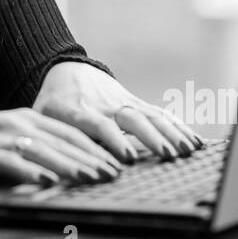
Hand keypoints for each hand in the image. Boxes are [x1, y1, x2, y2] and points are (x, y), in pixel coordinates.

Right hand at [0, 108, 124, 185]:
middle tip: (112, 174)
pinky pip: (12, 163)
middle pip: (61, 141)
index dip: (93, 148)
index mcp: (27, 116)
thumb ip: (36, 146)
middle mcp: (17, 122)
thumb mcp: (10, 137)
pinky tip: (47, 181)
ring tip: (90, 178)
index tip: (114, 163)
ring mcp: (1, 136)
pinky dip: (32, 172)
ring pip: (42, 151)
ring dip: (69, 165)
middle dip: (90, 158)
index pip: (68, 132)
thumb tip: (71, 164)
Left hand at [32, 61, 204, 161]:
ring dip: (171, 133)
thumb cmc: (51, 104)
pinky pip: (160, 114)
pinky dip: (179, 127)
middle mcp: (105, 105)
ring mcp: (124, 102)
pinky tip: (195, 142)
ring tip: (188, 151)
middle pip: (131, 118)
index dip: (113, 140)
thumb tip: (46, 168)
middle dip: (151, 137)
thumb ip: (47, 140)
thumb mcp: (42, 118)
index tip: (126, 158)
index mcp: (78, 111)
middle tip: (167, 155)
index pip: (99, 125)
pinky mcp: (136, 103)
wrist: (66, 70)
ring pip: (151, 115)